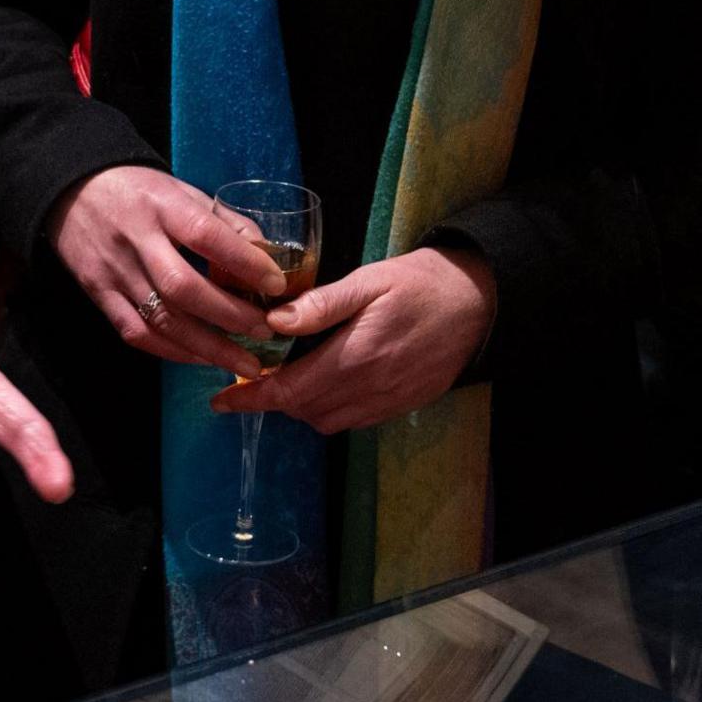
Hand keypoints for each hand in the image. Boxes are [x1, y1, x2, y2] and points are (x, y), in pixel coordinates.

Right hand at [45, 166, 289, 374]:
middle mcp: (135, 239)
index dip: (244, 262)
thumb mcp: (182, 191)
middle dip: (230, 315)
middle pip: (183, 287)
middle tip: (266, 331)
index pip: (206, 235)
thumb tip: (269, 256)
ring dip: (208, 346)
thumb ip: (224, 222)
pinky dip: (173, 351)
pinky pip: (138, 333)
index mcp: (162, 205)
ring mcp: (114, 272)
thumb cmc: (140, 192)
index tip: (277, 284)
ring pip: (162, 319)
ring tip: (244, 361)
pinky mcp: (99, 295)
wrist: (73, 192)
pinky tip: (202, 358)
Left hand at [210, 248, 496, 434]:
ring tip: (292, 377)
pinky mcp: (404, 405)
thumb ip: (322, 304)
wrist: (480, 302)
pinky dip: (331, 410)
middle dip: (275, 399)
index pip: (289, 391)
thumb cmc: (421, 283)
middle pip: (303, 410)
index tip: (221, 402)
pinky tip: (330, 382)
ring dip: (302, 406)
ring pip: (327, 421)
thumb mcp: (370, 280)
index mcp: (356, 356)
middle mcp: (370, 388)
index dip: (250, 400)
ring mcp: (389, 402)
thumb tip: (274, 321)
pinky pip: (355, 421)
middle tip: (256, 375)